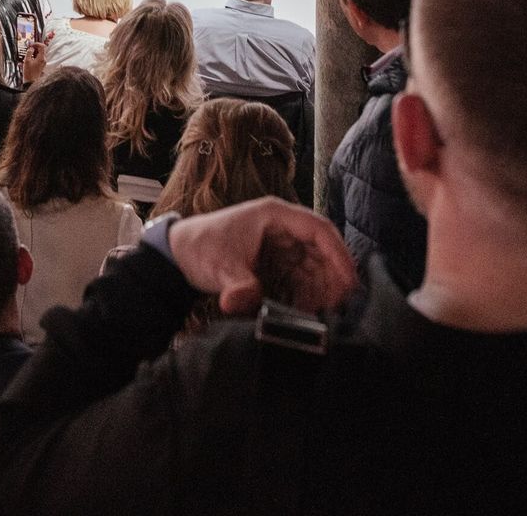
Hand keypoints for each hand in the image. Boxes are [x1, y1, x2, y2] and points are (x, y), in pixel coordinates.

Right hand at [20, 31, 50, 85]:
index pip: (42, 46)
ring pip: (40, 54)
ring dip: (34, 52)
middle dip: (35, 48)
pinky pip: (38, 58)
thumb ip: (29, 53)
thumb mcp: (27, 61)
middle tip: (28, 48)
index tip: (31, 45)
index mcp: (41, 58)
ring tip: (27, 54)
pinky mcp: (41, 65)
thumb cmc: (29, 73)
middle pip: (41, 49)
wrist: (31, 81)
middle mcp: (44, 60)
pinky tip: (28, 59)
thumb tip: (31, 48)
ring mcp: (43, 62)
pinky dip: (34, 56)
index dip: (36, 44)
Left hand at [166, 197, 356, 315]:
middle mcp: (282, 225)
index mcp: (274, 214)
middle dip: (333, 276)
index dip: (338, 254)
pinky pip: (301, 274)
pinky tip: (306, 311)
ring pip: (314, 263)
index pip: (318, 229)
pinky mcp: (275, 259)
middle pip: (321, 248)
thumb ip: (237, 285)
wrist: (178, 254)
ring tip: (324, 312)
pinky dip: (307, 291)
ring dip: (322, 286)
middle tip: (340, 305)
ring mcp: (280, 242)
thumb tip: (244, 302)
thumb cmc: (199, 248)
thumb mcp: (220, 267)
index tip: (348, 281)